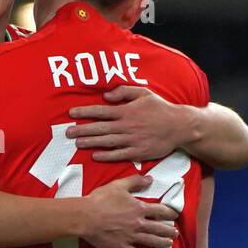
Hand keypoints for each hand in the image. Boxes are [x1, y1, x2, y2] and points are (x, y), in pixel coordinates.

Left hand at [67, 85, 190, 163]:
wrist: (179, 126)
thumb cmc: (160, 108)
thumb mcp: (144, 93)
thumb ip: (124, 92)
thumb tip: (106, 95)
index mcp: (127, 111)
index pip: (101, 111)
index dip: (85, 112)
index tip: (71, 113)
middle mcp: (127, 126)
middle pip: (100, 128)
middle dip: (82, 129)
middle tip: (68, 132)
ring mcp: (132, 140)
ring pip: (107, 142)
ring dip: (91, 142)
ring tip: (77, 143)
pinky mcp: (138, 152)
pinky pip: (119, 155)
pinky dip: (106, 155)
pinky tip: (95, 155)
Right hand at [80, 175, 176, 247]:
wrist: (85, 217)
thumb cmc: (100, 200)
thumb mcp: (119, 185)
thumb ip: (135, 181)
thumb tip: (149, 178)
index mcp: (139, 208)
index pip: (160, 211)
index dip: (169, 213)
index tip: (175, 215)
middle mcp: (138, 224)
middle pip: (159, 228)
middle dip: (169, 230)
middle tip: (175, 232)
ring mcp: (131, 237)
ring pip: (152, 241)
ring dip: (162, 242)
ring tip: (169, 243)